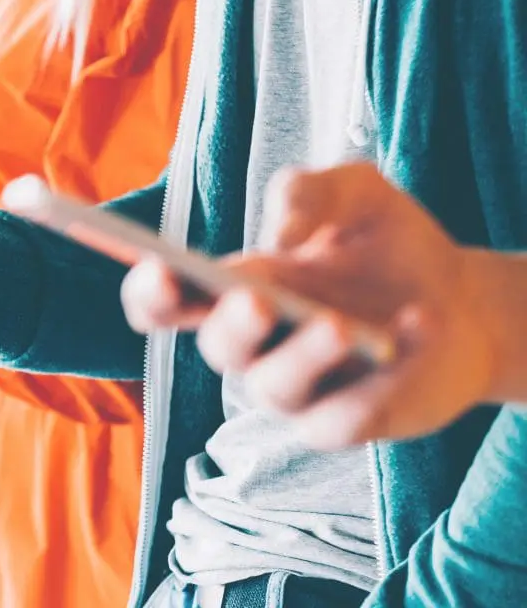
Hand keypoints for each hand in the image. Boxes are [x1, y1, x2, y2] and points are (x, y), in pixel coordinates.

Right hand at [122, 163, 502, 448]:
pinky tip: (417, 329)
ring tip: (340, 326)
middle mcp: (253, 346)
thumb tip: (281, 233)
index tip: (157, 266)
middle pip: (218, 345)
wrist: (462, 301)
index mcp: (234, 290)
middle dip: (232, 323)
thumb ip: (309, 190)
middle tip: (254, 298)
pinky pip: (342, 419)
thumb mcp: (355, 193)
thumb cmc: (387, 246)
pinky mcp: (344, 423)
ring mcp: (296, 390)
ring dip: (303, 356)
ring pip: (274, 387)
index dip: (150, 291)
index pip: (165, 303)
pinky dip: (378, 384)